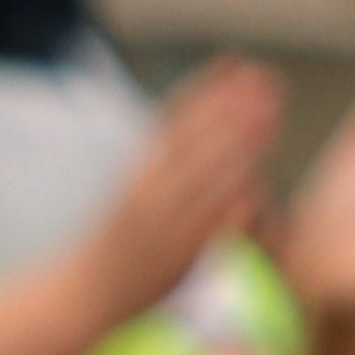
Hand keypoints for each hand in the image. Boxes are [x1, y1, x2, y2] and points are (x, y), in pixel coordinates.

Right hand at [72, 59, 277, 329]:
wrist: (83, 293)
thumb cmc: (116, 244)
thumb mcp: (135, 190)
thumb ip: (166, 163)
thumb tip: (198, 131)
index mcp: (140, 168)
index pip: (176, 117)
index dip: (208, 86)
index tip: (237, 61)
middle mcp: (147, 188)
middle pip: (195, 137)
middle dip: (232, 105)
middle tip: (266, 77)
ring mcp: (160, 220)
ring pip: (204, 175)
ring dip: (240, 143)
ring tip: (272, 114)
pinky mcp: (173, 255)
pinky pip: (206, 224)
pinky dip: (229, 202)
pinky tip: (256, 183)